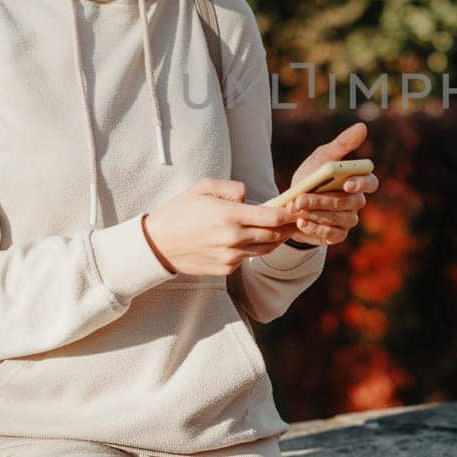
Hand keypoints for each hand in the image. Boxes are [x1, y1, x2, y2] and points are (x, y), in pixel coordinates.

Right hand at [141, 179, 298, 276]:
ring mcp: (230, 257)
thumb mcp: (203, 187)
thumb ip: (233, 188)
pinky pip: (248, 258)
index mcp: (230, 216)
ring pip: (265, 249)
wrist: (158, 244)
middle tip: (297, 218)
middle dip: (288, 227)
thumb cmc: (180, 211)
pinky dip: (254, 249)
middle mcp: (233, 239)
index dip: (290, 213)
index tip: (298, 207)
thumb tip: (251, 197)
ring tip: (282, 229)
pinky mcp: (226, 269)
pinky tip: (252, 239)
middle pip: (274, 235)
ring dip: (275, 239)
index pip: (272, 217)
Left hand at [283, 122, 378, 247]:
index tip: (346, 183)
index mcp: (358, 181)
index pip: (370, 183)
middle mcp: (357, 202)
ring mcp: (348, 220)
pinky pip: (332, 234)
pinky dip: (316, 228)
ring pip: (339, 219)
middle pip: (348, 203)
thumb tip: (362, 127)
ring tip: (297, 208)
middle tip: (301, 198)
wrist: (292, 202)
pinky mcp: (337, 235)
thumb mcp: (322, 157)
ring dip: (316, 213)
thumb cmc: (312, 175)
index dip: (361, 184)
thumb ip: (342, 144)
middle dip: (323, 200)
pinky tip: (301, 222)